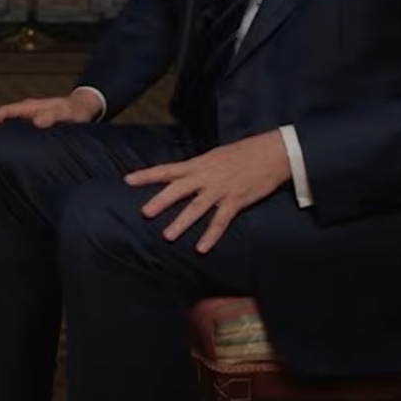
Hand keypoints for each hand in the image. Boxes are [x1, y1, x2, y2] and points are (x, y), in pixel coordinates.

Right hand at [0, 88, 104, 135]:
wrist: (84, 107)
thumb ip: (54, 116)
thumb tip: (36, 121)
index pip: (6, 112)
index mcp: (31, 107)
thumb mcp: (69, 114)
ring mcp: (25, 115)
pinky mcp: (27, 122)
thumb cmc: (76, 112)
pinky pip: (6, 125)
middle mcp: (25, 110)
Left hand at [124, 130, 290, 252]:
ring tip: (167, 236)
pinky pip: (220, 221)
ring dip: (182, 222)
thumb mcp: (215, 156)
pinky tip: (201, 248)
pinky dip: (211, 235)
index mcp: (199, 164)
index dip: (147, 175)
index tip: (127, 180)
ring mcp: (221, 190)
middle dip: (161, 201)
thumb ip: (198, 168)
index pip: (168, 169)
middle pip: (178, 189)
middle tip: (145, 213)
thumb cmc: (244, 152)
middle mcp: (206, 176)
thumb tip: (182, 176)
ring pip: (197, 208)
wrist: (272, 153)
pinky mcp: (236, 201)